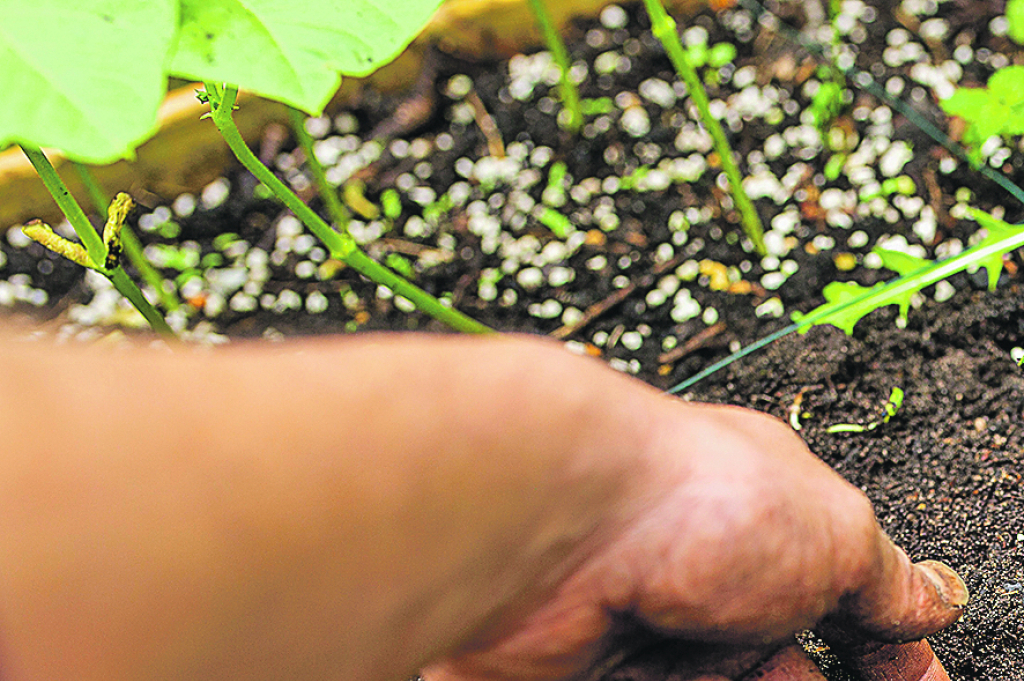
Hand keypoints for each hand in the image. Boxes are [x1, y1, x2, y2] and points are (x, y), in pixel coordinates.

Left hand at [422, 402, 967, 680]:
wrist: (558, 521)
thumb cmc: (686, 495)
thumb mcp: (832, 529)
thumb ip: (878, 574)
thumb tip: (930, 593)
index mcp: (764, 512)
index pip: (836, 582)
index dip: (880, 638)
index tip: (910, 674)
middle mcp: (706, 566)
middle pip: (780, 648)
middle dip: (824, 680)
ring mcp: (652, 621)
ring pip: (727, 680)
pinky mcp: (603, 669)